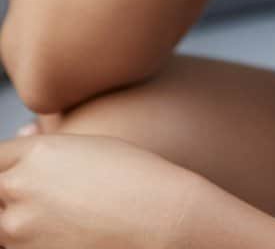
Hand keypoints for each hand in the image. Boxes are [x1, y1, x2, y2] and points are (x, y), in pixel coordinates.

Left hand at [0, 132, 199, 248]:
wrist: (162, 222)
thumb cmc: (136, 177)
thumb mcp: (92, 146)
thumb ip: (46, 143)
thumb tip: (23, 133)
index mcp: (36, 154)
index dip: (6, 167)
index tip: (18, 174)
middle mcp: (20, 191)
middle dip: (8, 193)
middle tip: (42, 198)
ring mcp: (21, 233)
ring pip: (1, 228)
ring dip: (15, 224)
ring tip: (58, 218)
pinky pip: (18, 248)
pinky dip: (31, 243)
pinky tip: (63, 236)